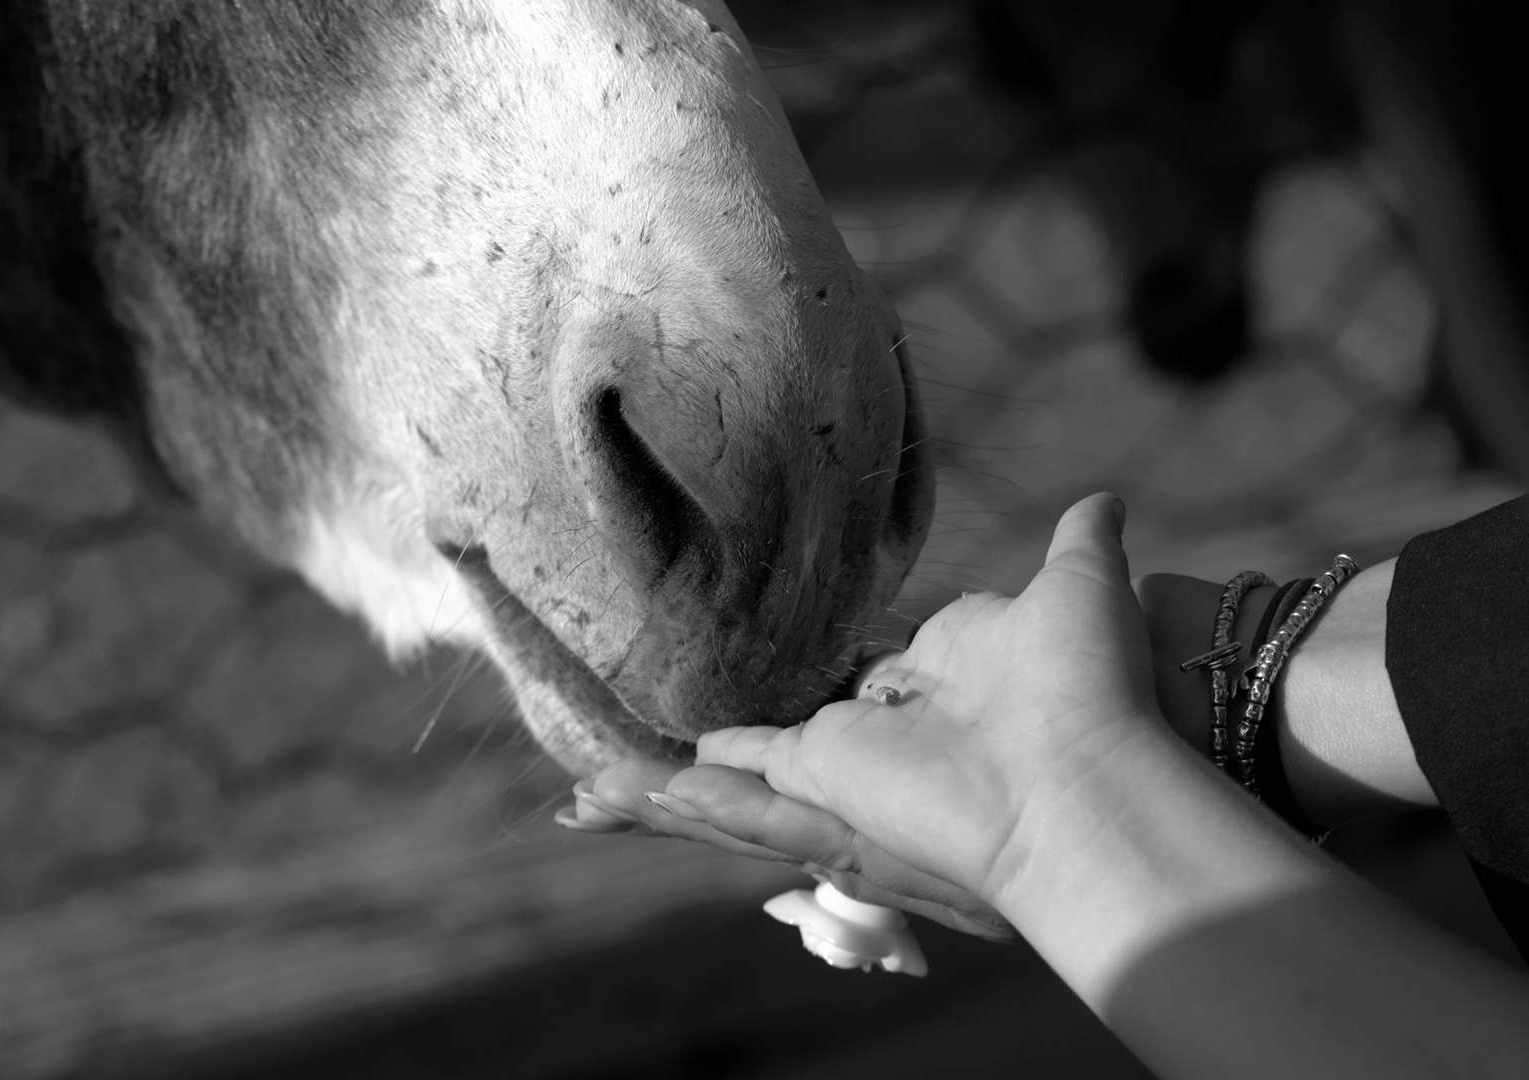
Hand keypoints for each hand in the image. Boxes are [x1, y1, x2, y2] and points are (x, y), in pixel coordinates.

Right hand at [574, 493, 1169, 916]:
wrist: (1088, 772)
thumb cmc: (1093, 688)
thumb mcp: (1078, 588)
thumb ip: (1075, 542)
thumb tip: (1101, 498)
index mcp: (931, 692)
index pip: (855, 686)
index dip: (816, 687)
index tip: (774, 692)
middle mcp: (879, 737)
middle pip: (768, 749)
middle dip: (704, 766)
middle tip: (627, 772)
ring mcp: (844, 765)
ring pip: (732, 782)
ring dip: (662, 792)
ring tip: (588, 795)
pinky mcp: (817, 778)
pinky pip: (730, 783)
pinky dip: (672, 793)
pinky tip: (602, 799)